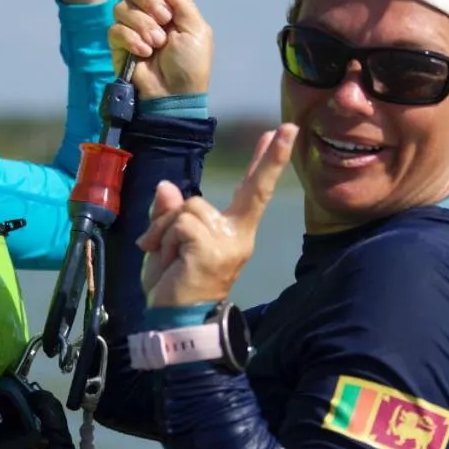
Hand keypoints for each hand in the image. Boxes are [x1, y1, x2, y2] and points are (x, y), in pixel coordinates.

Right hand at [108, 0, 211, 99]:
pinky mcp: (117, 45)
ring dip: (142, 25)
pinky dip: (130, 39)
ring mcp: (131, 29)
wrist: (174, 95)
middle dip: (150, 1)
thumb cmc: (190, 64)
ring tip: (156, 44)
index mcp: (168, 7)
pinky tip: (143, 53)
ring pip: (123, 8)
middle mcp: (148, 14)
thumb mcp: (196, 29)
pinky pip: (115, 29)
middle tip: (164, 21)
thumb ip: (180, 1)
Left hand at [139, 124, 298, 307]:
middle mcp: (237, 235)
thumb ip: (171, 215)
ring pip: (189, 206)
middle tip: (286, 128)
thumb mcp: (167, 243)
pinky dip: (163, 235)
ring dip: (165, 226)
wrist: (173, 321)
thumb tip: (167, 186)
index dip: (265, 163)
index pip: (251, 192)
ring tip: (162, 252)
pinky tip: (166, 257)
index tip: (281, 134)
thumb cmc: (173, 285)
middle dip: (270, 158)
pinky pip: (180, 221)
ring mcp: (229, 241)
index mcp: (232, 232)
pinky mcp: (213, 247)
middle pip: (251, 189)